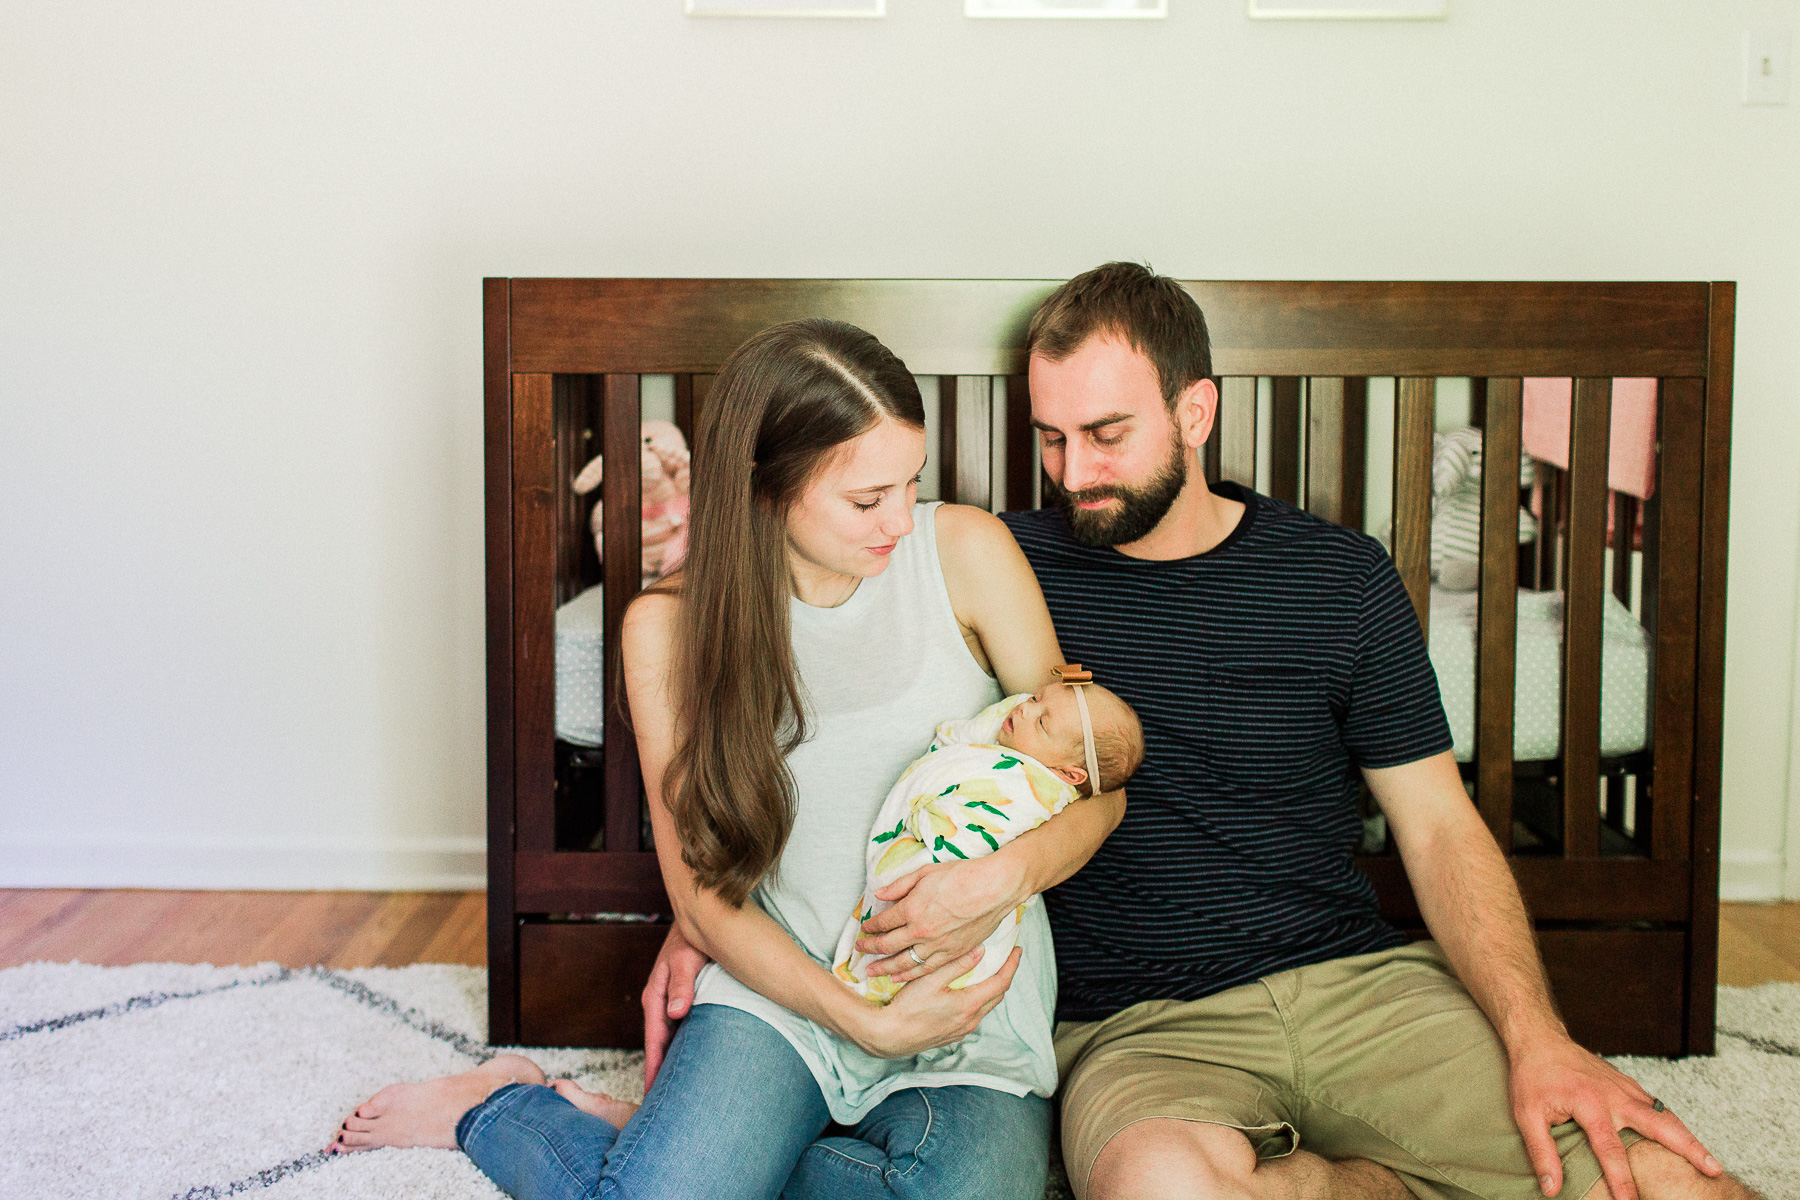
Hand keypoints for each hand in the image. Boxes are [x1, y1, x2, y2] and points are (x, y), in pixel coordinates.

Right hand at [642, 924, 708, 1090]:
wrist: (699, 919)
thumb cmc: (692, 937)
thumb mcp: (686, 958)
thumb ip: (682, 984)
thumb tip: (675, 1013)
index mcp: (655, 997)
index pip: (653, 1041)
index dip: (653, 1068)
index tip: (651, 1094)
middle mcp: (659, 1003)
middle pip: (658, 1046)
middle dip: (658, 1073)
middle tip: (660, 1106)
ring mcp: (669, 1002)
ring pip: (668, 1040)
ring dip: (669, 1062)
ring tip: (673, 1092)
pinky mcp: (681, 1000)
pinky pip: (678, 1030)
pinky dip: (679, 1047)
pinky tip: (688, 1061)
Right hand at [846, 945, 1023, 1058]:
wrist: (889, 1036)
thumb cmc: (907, 1007)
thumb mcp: (931, 980)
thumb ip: (957, 964)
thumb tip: (980, 950)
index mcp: (969, 1005)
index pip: (1001, 983)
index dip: (1012, 965)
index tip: (1018, 950)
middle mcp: (970, 1020)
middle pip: (997, 995)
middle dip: (1004, 975)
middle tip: (1006, 958)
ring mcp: (961, 1030)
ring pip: (985, 1006)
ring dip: (990, 988)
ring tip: (987, 971)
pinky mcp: (951, 1035)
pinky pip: (973, 1015)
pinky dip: (977, 1000)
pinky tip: (966, 991)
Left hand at [856, 855, 1025, 982]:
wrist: (995, 887)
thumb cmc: (962, 875)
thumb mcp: (926, 872)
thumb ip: (900, 885)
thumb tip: (879, 893)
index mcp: (912, 908)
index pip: (883, 922)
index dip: (870, 926)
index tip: (864, 928)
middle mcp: (921, 930)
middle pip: (887, 945)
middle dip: (869, 948)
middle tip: (859, 951)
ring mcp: (937, 945)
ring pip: (903, 962)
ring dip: (884, 968)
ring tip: (871, 972)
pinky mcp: (952, 953)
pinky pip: (926, 969)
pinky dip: (909, 975)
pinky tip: (899, 977)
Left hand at [1508, 1034, 1722, 1199]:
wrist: (1540, 1039)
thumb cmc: (1533, 1076)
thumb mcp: (1526, 1114)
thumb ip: (1541, 1151)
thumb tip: (1552, 1188)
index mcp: (1590, 1104)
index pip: (1611, 1149)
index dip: (1622, 1180)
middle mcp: (1615, 1095)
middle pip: (1659, 1125)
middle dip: (1688, 1149)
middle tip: (1713, 1170)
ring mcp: (1625, 1088)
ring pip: (1664, 1114)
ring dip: (1688, 1138)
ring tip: (1711, 1164)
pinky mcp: (1628, 1085)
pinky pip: (1656, 1106)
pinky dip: (1674, 1124)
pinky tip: (1683, 1140)